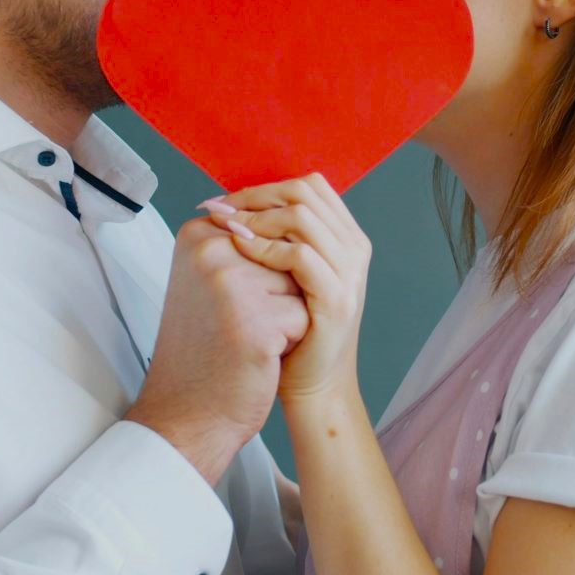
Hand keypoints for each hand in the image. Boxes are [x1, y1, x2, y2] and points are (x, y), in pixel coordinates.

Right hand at [126, 215, 309, 484]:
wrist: (187, 412)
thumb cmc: (205, 347)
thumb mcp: (210, 279)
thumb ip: (242, 245)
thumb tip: (290, 218)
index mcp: (197, 234)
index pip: (268, 234)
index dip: (262, 275)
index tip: (226, 301)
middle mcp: (210, 251)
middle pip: (286, 258)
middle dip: (276, 295)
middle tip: (234, 324)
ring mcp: (231, 284)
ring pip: (298, 285)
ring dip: (284, 316)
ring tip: (244, 338)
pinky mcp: (255, 320)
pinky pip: (302, 317)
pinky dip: (289, 341)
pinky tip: (255, 356)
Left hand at [202, 173, 370, 404]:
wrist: (313, 388)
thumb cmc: (292, 333)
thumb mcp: (286, 278)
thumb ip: (275, 241)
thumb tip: (226, 204)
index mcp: (345, 238)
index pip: (308, 186)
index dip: (263, 187)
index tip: (226, 202)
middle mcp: (354, 249)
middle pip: (304, 193)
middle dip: (255, 197)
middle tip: (220, 210)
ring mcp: (349, 274)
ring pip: (302, 217)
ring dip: (256, 218)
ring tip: (226, 229)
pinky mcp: (336, 300)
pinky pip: (300, 256)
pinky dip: (265, 249)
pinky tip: (239, 253)